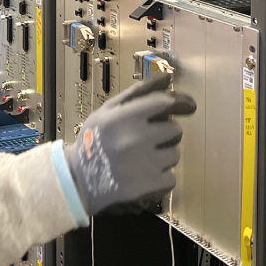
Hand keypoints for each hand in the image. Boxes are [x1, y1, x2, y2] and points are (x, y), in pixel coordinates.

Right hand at [63, 73, 196, 216]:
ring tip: (143, 159)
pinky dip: (161, 178)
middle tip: (149, 139)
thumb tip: (167, 78)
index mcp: (125, 117)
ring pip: (174, 154)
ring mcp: (144, 164)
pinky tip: (143, 175)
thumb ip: (139, 92)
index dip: (178, 103)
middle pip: (175, 130)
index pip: (165, 103)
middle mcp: (136, 139)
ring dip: (164, 156)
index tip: (187, 106)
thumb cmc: (94, 139)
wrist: (78, 179)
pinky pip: (171, 178)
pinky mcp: (148, 187)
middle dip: (166, 133)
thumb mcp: (109, 110)